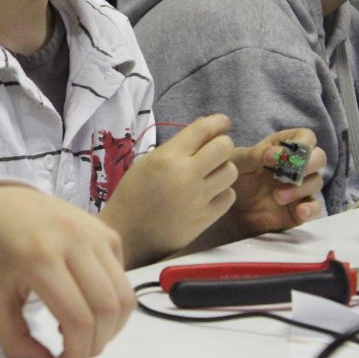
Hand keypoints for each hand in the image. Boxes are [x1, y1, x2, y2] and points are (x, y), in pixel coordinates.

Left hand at [0, 185, 132, 357]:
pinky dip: (112, 303)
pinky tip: (84, 305)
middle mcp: (73, 239)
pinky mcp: (106, 232)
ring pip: (125, 295)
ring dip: (111, 327)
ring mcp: (94, 232)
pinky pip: (122, 278)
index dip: (76, 355)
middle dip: (96, 344)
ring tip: (82, 333)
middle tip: (75, 354)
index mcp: (39, 256)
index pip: (78, 319)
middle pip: (108, 309)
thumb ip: (16, 341)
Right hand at [99, 114, 238, 266]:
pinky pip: (228, 196)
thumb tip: (206, 126)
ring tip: (210, 174)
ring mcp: (198, 198)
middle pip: (224, 147)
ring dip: (223, 169)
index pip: (203, 129)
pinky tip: (209, 194)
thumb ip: (177, 146)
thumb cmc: (133, 195)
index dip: (218, 122)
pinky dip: (222, 193)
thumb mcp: (148, 163)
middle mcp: (185, 174)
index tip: (222, 123)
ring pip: (231, 171)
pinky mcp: (205, 219)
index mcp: (167, 157)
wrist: (128, 235)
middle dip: (222, 145)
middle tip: (215, 151)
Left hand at [225, 128, 324, 233]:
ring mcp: (300, 188)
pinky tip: (300, 211)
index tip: (275, 157)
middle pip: (319, 157)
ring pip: (316, 181)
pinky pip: (315, 208)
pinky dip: (311, 209)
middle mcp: (297, 166)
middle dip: (307, 164)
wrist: (229, 207)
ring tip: (277, 196)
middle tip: (286, 174)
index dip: (300, 144)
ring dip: (300, 187)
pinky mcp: (299, 209)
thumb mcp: (238, 162)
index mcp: (283, 147)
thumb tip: (275, 153)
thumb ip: (254, 155)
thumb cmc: (235, 176)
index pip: (306, 137)